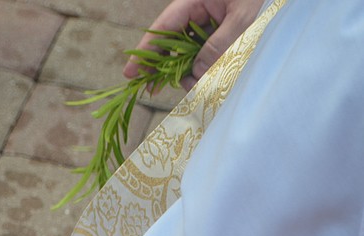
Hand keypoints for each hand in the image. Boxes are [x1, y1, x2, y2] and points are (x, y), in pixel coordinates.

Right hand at [123, 0, 263, 89]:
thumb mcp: (243, 18)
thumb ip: (219, 44)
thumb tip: (196, 73)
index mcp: (194, 1)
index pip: (162, 28)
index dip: (145, 52)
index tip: (131, 73)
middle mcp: (195, 12)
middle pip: (168, 42)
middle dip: (161, 66)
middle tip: (151, 89)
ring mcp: (205, 22)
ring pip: (185, 50)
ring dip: (185, 70)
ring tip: (191, 87)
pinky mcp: (216, 31)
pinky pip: (201, 51)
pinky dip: (200, 67)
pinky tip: (201, 79)